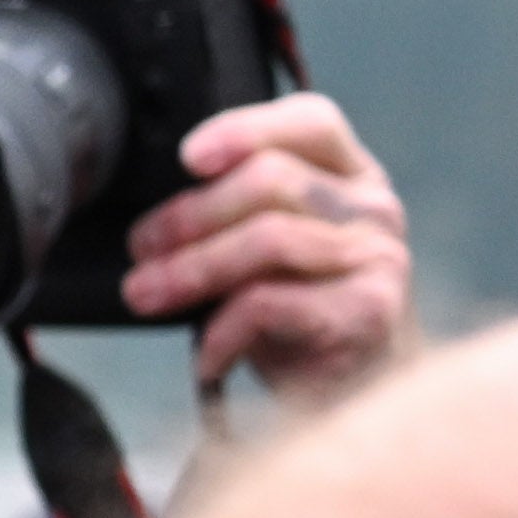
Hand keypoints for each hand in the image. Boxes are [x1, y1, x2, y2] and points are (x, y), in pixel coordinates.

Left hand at [122, 92, 412, 404]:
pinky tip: (203, 358)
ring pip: (267, 239)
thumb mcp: (265, 254)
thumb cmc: (298, 316)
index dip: (245, 129)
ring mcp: (377, 258)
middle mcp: (373, 208)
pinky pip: (270, 303)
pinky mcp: (367, 312)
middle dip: (190, 215)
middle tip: (140, 250)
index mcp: (352, 175)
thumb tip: (150, 221)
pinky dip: (220, 332)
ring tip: (146, 295)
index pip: (310, 120)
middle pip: (270, 181)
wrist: (353, 396)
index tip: (185, 158)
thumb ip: (235, 216)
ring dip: (191, 269)